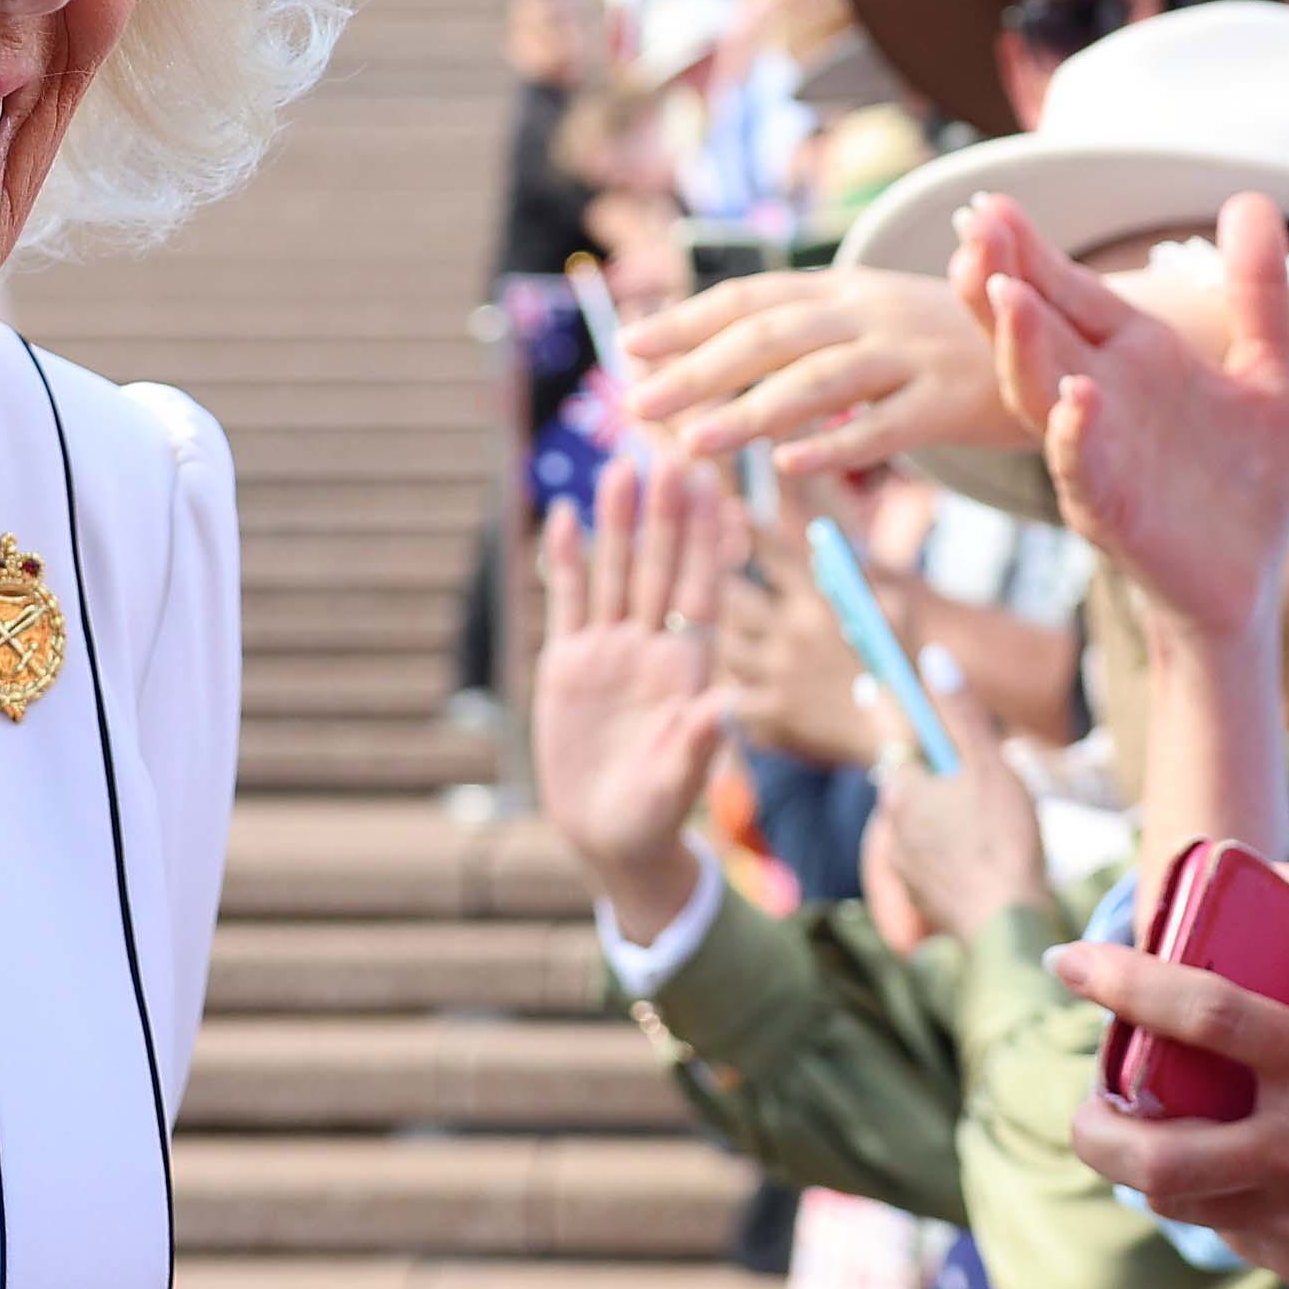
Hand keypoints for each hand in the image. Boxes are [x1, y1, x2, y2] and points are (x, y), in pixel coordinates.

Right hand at [531, 453, 733, 940]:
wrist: (609, 835)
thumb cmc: (656, 813)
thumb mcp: (679, 780)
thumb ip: (700, 739)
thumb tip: (728, 700)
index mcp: (688, 667)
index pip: (702, 591)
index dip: (708, 541)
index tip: (716, 490)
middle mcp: (652, 646)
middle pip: (661, 567)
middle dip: (665, 512)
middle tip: (670, 452)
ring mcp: (610, 650)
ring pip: (616, 572)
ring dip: (618, 522)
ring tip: (619, 466)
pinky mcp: (570, 662)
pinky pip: (568, 601)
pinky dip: (566, 560)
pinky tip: (561, 515)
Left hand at [622, 268, 1029, 477]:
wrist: (1064, 338)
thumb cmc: (951, 338)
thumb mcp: (880, 315)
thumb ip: (813, 327)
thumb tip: (722, 343)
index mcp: (848, 287)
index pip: (753, 297)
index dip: (689, 319)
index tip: (630, 346)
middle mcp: (873, 313)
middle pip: (772, 336)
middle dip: (697, 370)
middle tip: (632, 404)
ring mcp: (914, 356)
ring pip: (819, 382)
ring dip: (749, 412)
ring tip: (689, 442)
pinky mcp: (953, 403)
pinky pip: (886, 428)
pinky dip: (837, 445)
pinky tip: (787, 467)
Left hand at [713, 493, 888, 770]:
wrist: (910, 736)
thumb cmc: (909, 668)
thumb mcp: (894, 610)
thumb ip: (857, 576)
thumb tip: (823, 544)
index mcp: (821, 600)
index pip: (772, 554)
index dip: (748, 531)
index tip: (732, 515)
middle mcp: (792, 632)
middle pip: (731, 598)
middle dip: (727, 593)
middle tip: (728, 594)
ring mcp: (778, 674)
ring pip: (726, 647)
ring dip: (730, 644)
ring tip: (739, 646)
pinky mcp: (773, 715)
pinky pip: (732, 698)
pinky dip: (736, 697)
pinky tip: (745, 695)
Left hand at [863, 644, 1051, 938]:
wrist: (1006, 925)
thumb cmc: (1000, 840)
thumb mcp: (987, 765)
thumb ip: (960, 712)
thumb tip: (933, 658)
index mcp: (902, 790)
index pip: (892, 736)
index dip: (887, 708)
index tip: (870, 682)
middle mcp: (891, 826)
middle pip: (913, 782)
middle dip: (939, 775)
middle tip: (981, 780)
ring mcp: (903, 865)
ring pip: (924, 822)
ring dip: (948, 815)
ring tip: (991, 825)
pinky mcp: (920, 895)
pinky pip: (933, 857)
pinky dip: (952, 851)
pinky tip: (985, 858)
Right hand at [958, 191, 1288, 643]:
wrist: (1253, 573)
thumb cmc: (1250, 473)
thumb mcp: (1276, 368)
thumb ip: (1259, 291)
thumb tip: (1249, 200)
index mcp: (1133, 355)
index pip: (1070, 291)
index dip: (1029, 250)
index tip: (992, 203)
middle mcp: (1100, 396)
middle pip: (1035, 331)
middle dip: (1001, 282)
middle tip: (973, 231)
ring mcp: (1098, 453)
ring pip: (1039, 393)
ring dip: (1020, 348)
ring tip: (1007, 297)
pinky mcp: (1112, 511)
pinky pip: (1083, 468)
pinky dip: (1077, 434)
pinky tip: (1079, 395)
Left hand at [1046, 858, 1288, 1288]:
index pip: (1204, 1016)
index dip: (1123, 982)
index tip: (1068, 962)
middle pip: (1154, 1158)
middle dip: (1092, 1130)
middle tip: (1090, 1099)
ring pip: (1174, 1201)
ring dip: (1141, 1163)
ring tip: (1142, 1128)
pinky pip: (1225, 1227)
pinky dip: (1208, 1194)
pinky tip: (1224, 1165)